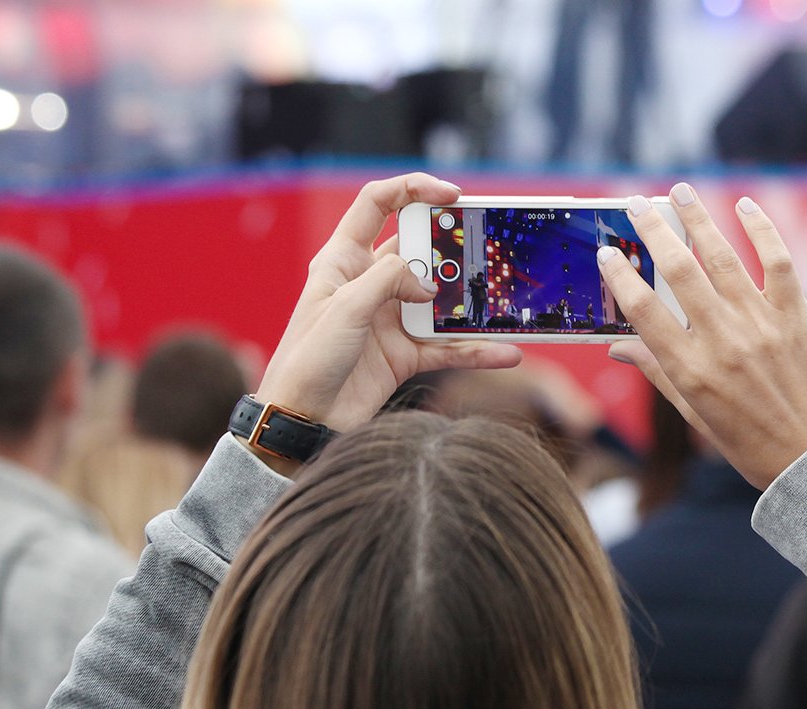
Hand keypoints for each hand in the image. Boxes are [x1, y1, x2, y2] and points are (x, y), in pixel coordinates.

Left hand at [253, 173, 522, 449]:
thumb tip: (430, 283)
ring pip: (440, 300)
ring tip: (501, 299)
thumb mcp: (345, 308)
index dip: (412, 189)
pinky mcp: (404, 354)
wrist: (302, 421)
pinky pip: (448, 346)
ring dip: (470, 301)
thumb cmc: (307, 360)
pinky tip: (505, 351)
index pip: (377, 205)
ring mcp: (389, 319)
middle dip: (453, 247)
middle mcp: (369, 284)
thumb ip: (389, 280)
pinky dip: (476, 349)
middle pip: (419, 251)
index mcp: (343, 260)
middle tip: (484, 248)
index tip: (450, 195)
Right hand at [599, 183, 806, 488]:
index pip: (643, 311)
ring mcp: (761, 324)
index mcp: (691, 370)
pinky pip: (777, 261)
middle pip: (678, 271)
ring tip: (679, 191)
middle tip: (635, 203)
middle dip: (652, 231)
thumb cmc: (751, 444)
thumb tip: (620, 346)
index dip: (620, 276)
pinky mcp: (795, 315)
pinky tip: (744, 206)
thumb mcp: (696, 417)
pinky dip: (761, 230)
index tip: (606, 253)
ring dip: (698, 218)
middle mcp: (723, 341)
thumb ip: (659, 374)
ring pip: (721, 257)